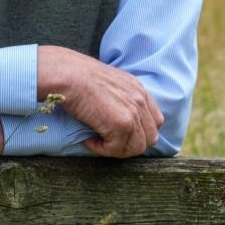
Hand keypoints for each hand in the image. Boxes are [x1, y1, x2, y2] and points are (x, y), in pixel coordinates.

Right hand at [37, 45, 163, 157]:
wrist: (68, 75)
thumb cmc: (79, 77)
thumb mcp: (110, 83)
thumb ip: (121, 98)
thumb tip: (116, 118)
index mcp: (139, 90)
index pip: (156, 121)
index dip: (140, 133)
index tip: (121, 135)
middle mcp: (140, 100)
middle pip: (150, 137)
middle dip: (130, 144)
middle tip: (109, 142)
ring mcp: (132, 113)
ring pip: (136, 148)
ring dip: (116, 149)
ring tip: (98, 141)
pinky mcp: (120, 125)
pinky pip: (116, 150)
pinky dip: (101, 149)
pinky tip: (89, 140)